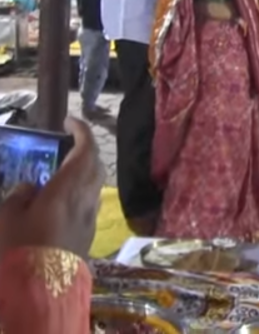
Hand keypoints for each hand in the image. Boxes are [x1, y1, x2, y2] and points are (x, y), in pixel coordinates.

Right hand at [0, 118, 105, 258]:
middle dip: (85, 149)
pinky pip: (89, 203)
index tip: (69, 119)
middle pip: (96, 166)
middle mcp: (87, 200)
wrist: (42, 293)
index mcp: (69, 189)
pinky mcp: (88, 235)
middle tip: (67, 142)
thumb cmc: (21, 250)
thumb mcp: (7, 218)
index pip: (86, 150)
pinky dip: (80, 191)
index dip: (82, 131)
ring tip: (60, 170)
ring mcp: (90, 219)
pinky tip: (60, 198)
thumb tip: (32, 187)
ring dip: (83, 171)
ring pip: (94, 185)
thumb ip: (19, 196)